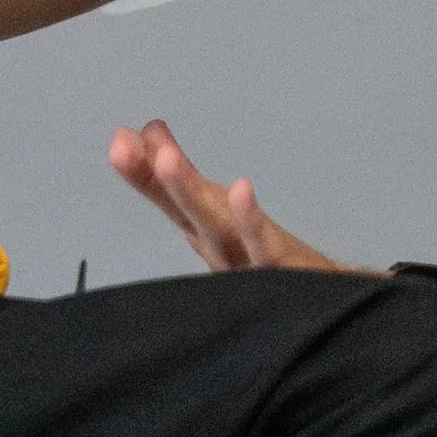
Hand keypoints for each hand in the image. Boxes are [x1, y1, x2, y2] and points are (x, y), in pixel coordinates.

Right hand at [108, 118, 345, 272]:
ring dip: (186, 194)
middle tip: (120, 148)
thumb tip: (151, 130)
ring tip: (165, 159)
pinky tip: (240, 188)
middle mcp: (218, 246)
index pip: (166, 197)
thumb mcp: (220, 212)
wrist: (320, 306)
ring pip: (211, 227)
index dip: (141, 172)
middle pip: (183, 211)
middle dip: (152, 180)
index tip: (116, 142)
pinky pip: (261, 245)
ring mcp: (244, 260)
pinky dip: (248, 220)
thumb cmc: (264, 259)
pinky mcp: (279, 268)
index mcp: (203, 230)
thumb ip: (184, 173)